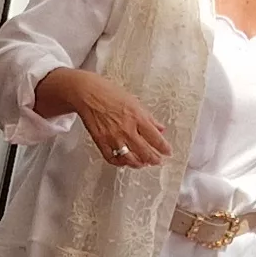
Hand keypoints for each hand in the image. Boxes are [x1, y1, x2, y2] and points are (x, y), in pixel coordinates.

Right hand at [49, 70, 171, 169]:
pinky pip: (112, 158)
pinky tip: (125, 162)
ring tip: (143, 163)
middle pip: (145, 152)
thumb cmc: (109, 93)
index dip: (164, 148)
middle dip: (154, 159)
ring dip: (139, 163)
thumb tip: (160, 128)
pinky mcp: (100, 141)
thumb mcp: (134, 102)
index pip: (156, 138)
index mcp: (137, 117)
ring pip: (130, 158)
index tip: (168, 151)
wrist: (87, 93)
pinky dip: (120, 163)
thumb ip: (148, 118)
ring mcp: (113, 137)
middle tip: (158, 161)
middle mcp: (126, 129)